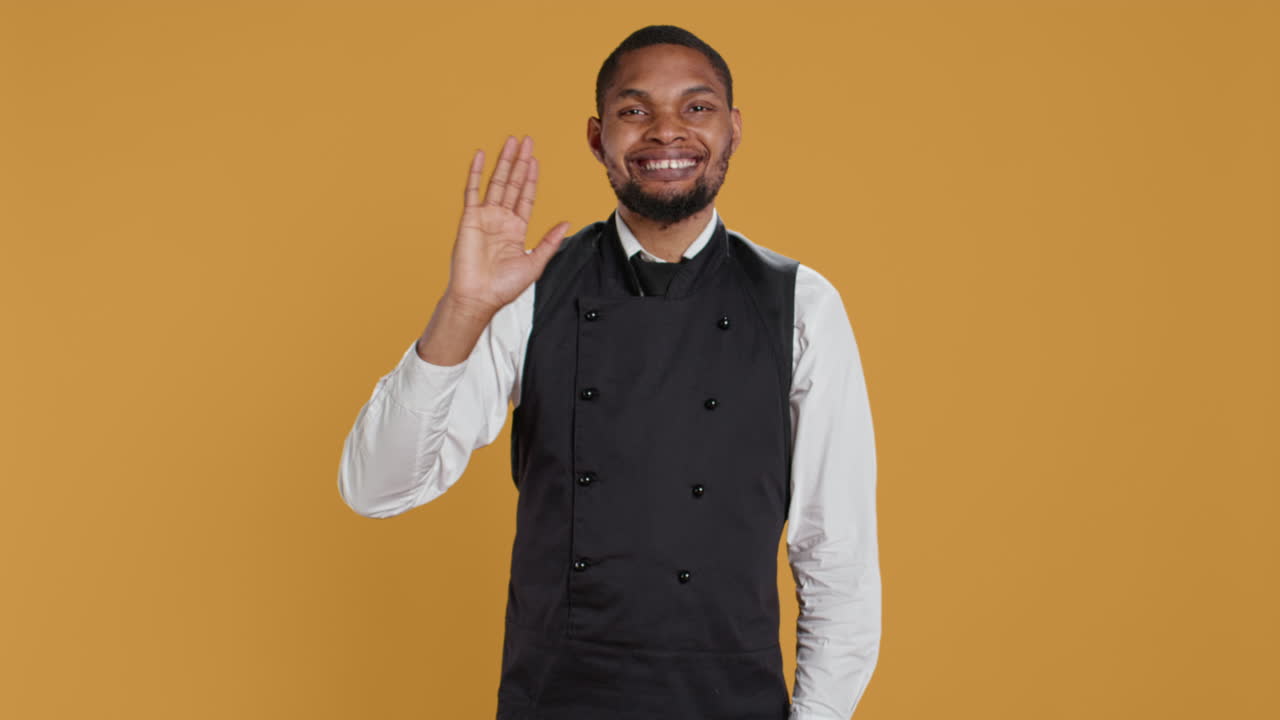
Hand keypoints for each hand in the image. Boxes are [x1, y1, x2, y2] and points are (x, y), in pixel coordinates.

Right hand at [445, 135, 569, 315]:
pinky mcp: (469, 218)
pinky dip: (476, 172)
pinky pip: (472, 190)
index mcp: (516, 229)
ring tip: (511, 142)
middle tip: (526, 141)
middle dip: (520, 162)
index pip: (525, 197)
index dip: (531, 178)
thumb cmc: (504, 287)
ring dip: (504, 162)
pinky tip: (481, 155)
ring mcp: (485, 217)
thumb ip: (549, 241)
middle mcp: (500, 220)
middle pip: (512, 184)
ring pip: (496, 182)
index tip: (535, 160)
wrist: (479, 297)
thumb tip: (566, 223)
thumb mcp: (535, 263)